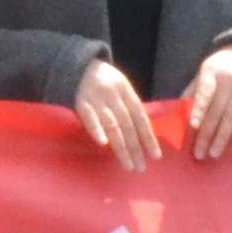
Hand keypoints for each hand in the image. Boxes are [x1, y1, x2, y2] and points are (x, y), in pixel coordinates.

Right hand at [70, 55, 157, 170]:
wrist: (76, 65)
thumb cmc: (102, 80)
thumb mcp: (120, 86)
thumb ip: (130, 105)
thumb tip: (146, 128)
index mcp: (126, 91)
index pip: (141, 117)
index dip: (148, 137)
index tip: (155, 156)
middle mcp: (114, 95)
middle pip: (128, 125)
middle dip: (135, 148)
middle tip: (141, 167)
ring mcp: (97, 99)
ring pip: (112, 125)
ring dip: (121, 147)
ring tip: (128, 164)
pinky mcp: (80, 102)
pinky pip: (90, 118)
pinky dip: (97, 130)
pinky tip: (103, 144)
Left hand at [181, 43, 231, 158]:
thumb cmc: (221, 67)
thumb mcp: (204, 72)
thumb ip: (193, 90)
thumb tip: (178, 113)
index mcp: (211, 71)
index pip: (204, 91)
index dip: (199, 108)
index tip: (193, 125)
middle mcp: (229, 78)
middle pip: (217, 110)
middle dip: (207, 134)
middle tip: (199, 153)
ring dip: (223, 137)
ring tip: (214, 153)